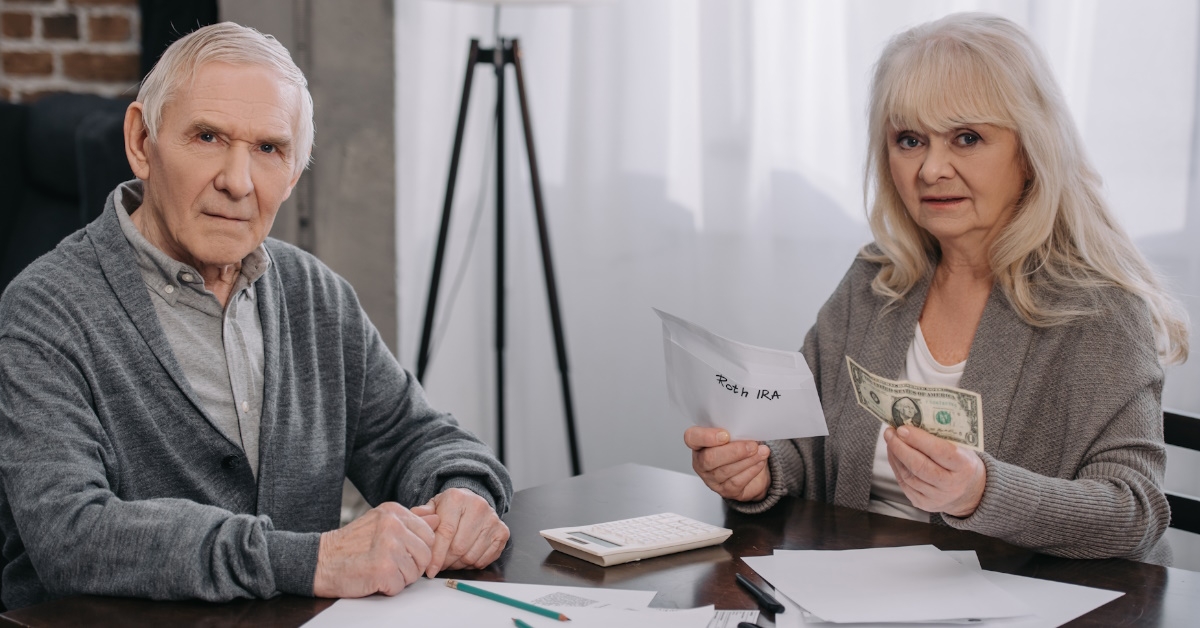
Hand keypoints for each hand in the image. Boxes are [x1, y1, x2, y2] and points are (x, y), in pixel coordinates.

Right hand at [312, 502, 438, 597]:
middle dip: (411, 566)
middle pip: (425, 555)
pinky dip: (387, 588)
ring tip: (379, 570)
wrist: (319, 561)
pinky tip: (372, 578)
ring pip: (415, 572)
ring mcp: (388, 546)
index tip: (400, 554)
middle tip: (389, 565)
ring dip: (399, 578)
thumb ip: (410, 522)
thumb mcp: (380, 524)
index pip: (428, 535)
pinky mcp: (383, 568)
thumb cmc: (350, 545)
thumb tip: (438, 519)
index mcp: (394, 512)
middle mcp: (393, 525)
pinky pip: (400, 586)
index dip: (417, 551)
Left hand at [411, 488, 509, 577]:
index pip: (446, 533)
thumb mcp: (432, 507)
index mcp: (457, 498)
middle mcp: (478, 506)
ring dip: (458, 565)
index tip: (430, 570)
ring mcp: (493, 520)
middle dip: (445, 562)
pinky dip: (472, 564)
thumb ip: (421, 516)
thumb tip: (416, 525)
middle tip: (438, 565)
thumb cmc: (449, 508)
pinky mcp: (502, 532)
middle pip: (459, 547)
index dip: (436, 554)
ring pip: (471, 556)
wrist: (472, 502)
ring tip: (451, 560)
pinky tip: (465, 557)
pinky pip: (484, 559)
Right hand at [684, 426, 770, 501]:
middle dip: (734, 451)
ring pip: (725, 471)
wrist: (752, 469)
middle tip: (752, 445)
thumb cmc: (739, 447)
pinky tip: (759, 462)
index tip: (725, 435)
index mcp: (699, 443)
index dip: (706, 436)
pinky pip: (737, 481)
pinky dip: (751, 470)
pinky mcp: (724, 490)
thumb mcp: (734, 435)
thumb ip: (734, 431)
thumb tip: (746, 430)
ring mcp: (711, 478)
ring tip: (761, 452)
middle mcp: (701, 462)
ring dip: (747, 460)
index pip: (692, 438)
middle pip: (709, 458)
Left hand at [884, 425, 985, 516]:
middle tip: (890, 432)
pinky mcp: (923, 503)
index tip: (902, 428)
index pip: (940, 451)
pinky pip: (904, 484)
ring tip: (890, 440)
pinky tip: (893, 454)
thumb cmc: (963, 463)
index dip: (918, 439)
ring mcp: (936, 497)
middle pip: (919, 466)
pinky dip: (896, 466)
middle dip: (900, 447)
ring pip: (908, 475)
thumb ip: (942, 437)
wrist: (969, 493)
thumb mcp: (962, 448)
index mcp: (964, 466)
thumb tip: (912, 422)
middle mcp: (951, 485)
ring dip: (895, 455)